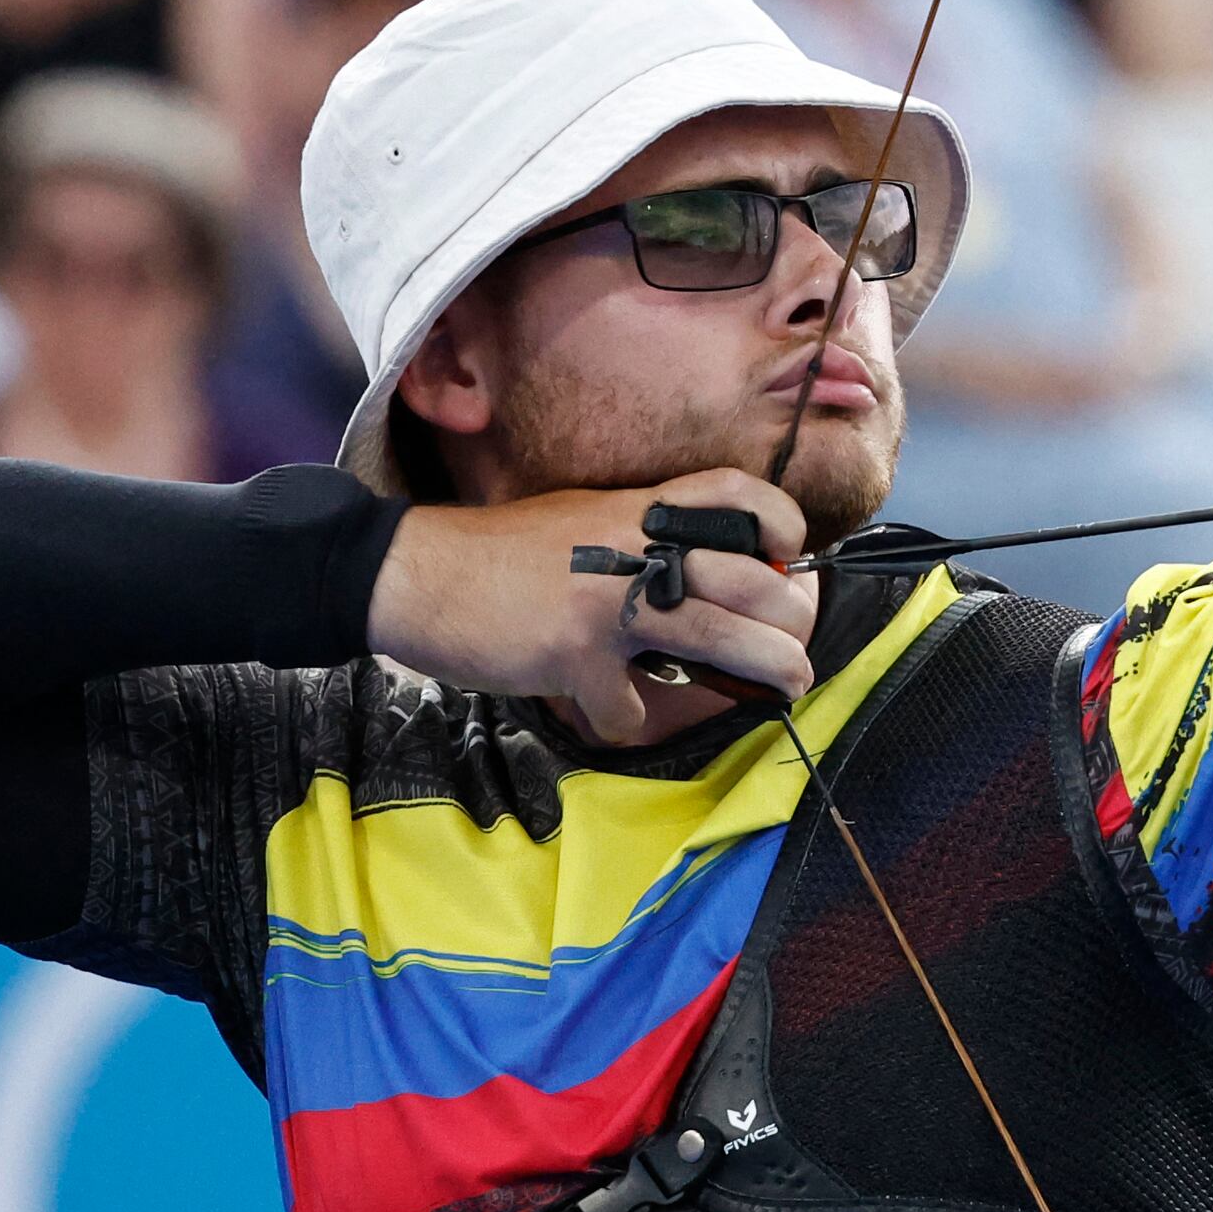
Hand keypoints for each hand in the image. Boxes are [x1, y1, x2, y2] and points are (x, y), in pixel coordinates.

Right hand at [369, 467, 819, 743]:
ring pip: (721, 637)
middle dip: (790, 616)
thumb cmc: (501, 553)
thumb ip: (641, 539)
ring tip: (790, 682)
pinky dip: (627, 717)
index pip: (737, 493)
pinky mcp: (575, 658)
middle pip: (750, 579)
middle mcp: (635, 550)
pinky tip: (613, 710)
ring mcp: (608, 604)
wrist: (416, 574)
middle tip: (796, 641)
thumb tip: (704, 573)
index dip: (779, 521)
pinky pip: (630, 706)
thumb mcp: (583, 519)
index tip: (787, 554)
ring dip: (769, 666)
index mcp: (638, 510)